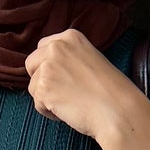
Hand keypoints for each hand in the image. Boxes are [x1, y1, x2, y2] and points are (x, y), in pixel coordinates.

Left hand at [25, 29, 149, 149]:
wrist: (118, 110)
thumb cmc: (110, 91)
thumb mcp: (90, 60)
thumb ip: (69, 58)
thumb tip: (47, 68)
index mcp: (71, 37)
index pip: (43, 48)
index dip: (49, 66)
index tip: (63, 78)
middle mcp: (57, 47)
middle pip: (31, 64)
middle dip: (42, 80)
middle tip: (64, 92)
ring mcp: (48, 66)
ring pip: (33, 86)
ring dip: (47, 98)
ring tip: (71, 102)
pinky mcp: (43, 87)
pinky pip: (37, 103)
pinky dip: (50, 112)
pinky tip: (69, 110)